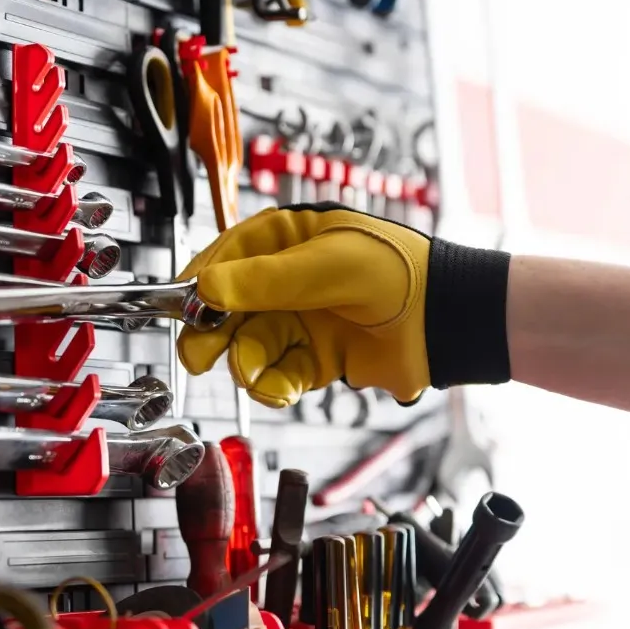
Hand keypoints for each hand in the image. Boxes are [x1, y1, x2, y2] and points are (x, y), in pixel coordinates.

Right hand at [177, 205, 434, 406]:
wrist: (446, 322)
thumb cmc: (399, 272)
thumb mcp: (327, 265)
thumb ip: (265, 280)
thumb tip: (207, 287)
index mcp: (288, 239)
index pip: (227, 257)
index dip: (201, 284)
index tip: (183, 308)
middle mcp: (288, 280)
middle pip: (229, 308)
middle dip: (213, 333)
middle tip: (200, 354)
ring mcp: (302, 320)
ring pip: (250, 346)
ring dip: (247, 364)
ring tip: (255, 375)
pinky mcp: (317, 358)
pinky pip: (279, 374)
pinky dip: (275, 386)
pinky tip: (281, 389)